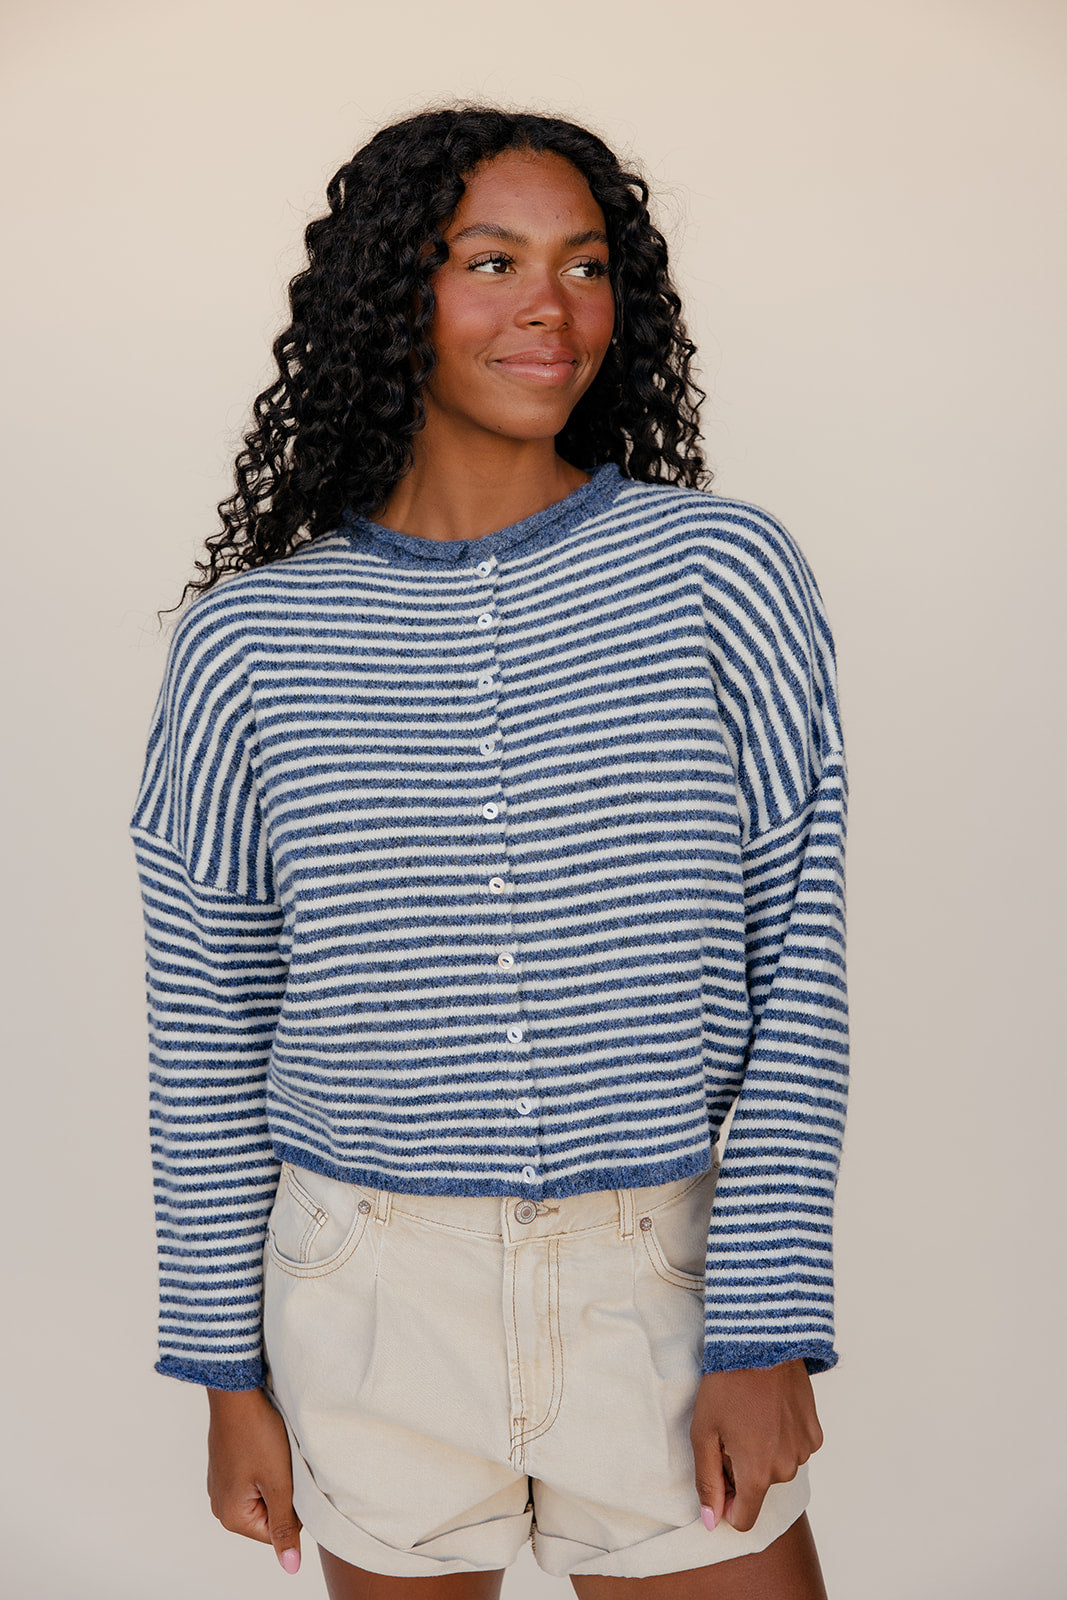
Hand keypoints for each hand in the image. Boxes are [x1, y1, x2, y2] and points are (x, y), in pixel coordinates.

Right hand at [206, 1387, 302, 1572]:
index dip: (292, 1505)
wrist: (237, 1394)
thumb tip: (290, 1566)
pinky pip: (253, 1479)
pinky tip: (263, 1446)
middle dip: (282, 1492)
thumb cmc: (257, 1434)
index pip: (278, 1532)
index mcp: (232, 1518)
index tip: (288, 1478)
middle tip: (280, 1464)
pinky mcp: (225, 1469)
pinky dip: (264, 1466)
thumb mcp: (279, 1484)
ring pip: (263, 1495)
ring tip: (272, 1453)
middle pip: (269, 1515)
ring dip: (275, 1478)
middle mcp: (221, 1507)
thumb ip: (285, 1528)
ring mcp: (221, 1486)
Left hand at [690, 1359, 823, 1532]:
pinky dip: (782, 1438)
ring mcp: (804, 1451)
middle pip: (759, 1489)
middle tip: (731, 1430)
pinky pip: (794, 1450)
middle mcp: (786, 1469)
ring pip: (777, 1469)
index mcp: (757, 1474)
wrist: (762, 1343)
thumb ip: (707, 1482)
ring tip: (750, 1416)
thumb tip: (710, 1521)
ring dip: (763, 1452)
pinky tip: (771, 1411)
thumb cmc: (726, 1385)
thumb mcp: (703, 1433)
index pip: (744, 1519)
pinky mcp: (815, 1433)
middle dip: (742, 1469)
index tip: (718, 1473)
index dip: (726, 1503)